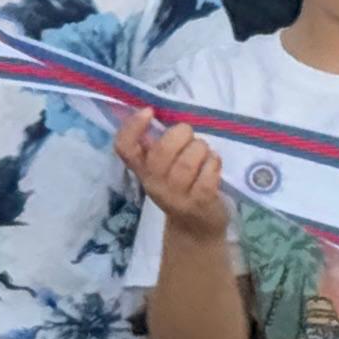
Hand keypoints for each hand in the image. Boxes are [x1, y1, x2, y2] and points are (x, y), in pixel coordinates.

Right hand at [113, 112, 225, 235]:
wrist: (196, 227)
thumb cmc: (182, 187)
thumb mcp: (164, 168)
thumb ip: (160, 145)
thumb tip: (161, 112)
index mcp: (142, 170)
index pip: (124, 147)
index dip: (132, 126)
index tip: (149, 111)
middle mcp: (154, 183)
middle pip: (161, 152)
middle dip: (182, 135)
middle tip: (190, 136)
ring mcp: (176, 196)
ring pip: (187, 163)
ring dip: (201, 149)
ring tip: (204, 152)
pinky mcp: (198, 203)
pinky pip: (207, 175)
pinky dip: (213, 163)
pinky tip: (214, 163)